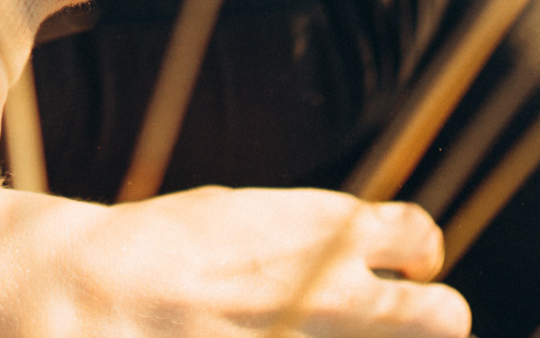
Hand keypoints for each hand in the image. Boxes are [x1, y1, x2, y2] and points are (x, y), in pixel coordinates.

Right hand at [0, 187, 469, 337]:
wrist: (97, 295)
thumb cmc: (157, 248)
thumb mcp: (238, 214)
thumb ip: (300, 231)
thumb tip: (345, 245)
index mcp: (323, 229)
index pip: (418, 237)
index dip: (418, 254)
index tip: (405, 266)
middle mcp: (337, 288)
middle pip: (441, 316)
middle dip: (435, 320)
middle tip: (406, 323)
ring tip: (331, 334)